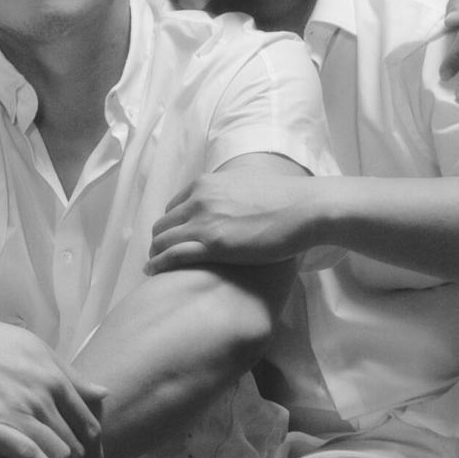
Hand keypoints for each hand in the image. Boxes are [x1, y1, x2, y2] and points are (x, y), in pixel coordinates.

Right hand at [0, 302, 105, 457]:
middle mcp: (40, 394)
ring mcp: (17, 411)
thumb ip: (67, 373)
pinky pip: (31, 457)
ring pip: (59, 451)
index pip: (87, 420)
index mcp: (52, 374)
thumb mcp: (32, 348)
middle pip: (77, 440)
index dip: (95, 447)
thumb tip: (103, 392)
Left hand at [146, 169, 314, 273]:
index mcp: (205, 184)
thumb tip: (232, 207)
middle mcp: (199, 199)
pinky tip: (153, 272)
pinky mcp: (213, 245)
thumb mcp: (245, 186)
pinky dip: (158, 263)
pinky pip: (172, 255)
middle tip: (160, 257)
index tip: (174, 239)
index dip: (172, 225)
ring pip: (163, 239)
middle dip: (159, 241)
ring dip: (155, 254)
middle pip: (164, 223)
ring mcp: (204, 221)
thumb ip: (228, 195)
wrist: (305, 208)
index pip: (174, 206)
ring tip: (153, 268)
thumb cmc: (285, 200)